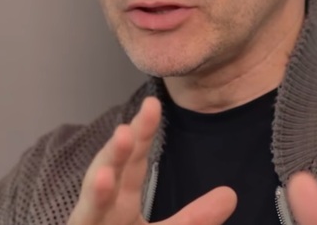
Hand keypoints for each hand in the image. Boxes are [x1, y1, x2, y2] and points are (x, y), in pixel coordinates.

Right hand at [68, 96, 236, 224]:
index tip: (153, 103)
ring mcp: (88, 224)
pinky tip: (102, 187)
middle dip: (118, 152)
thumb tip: (230, 194)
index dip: (142, 133)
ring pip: (91, 205)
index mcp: (120, 201)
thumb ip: (194, 219)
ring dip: (98, 184)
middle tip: (131, 126)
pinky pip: (87, 223)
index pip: (133, 161)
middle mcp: (101, 209)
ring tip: (109, 167)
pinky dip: (92, 208)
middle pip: (109, 174)